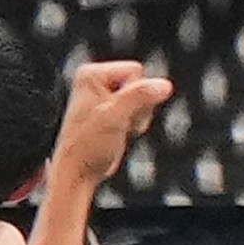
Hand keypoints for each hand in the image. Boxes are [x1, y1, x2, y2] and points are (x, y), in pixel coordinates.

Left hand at [51, 59, 171, 190]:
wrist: (78, 174)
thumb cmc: (87, 147)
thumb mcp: (115, 118)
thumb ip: (139, 97)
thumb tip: (165, 85)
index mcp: (91, 74)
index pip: (136, 70)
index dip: (134, 95)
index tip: (114, 115)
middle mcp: (97, 80)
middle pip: (143, 83)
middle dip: (138, 108)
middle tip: (117, 125)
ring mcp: (107, 95)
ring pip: (145, 98)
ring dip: (138, 118)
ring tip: (117, 130)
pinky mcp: (115, 110)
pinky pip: (142, 110)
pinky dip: (136, 124)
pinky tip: (120, 133)